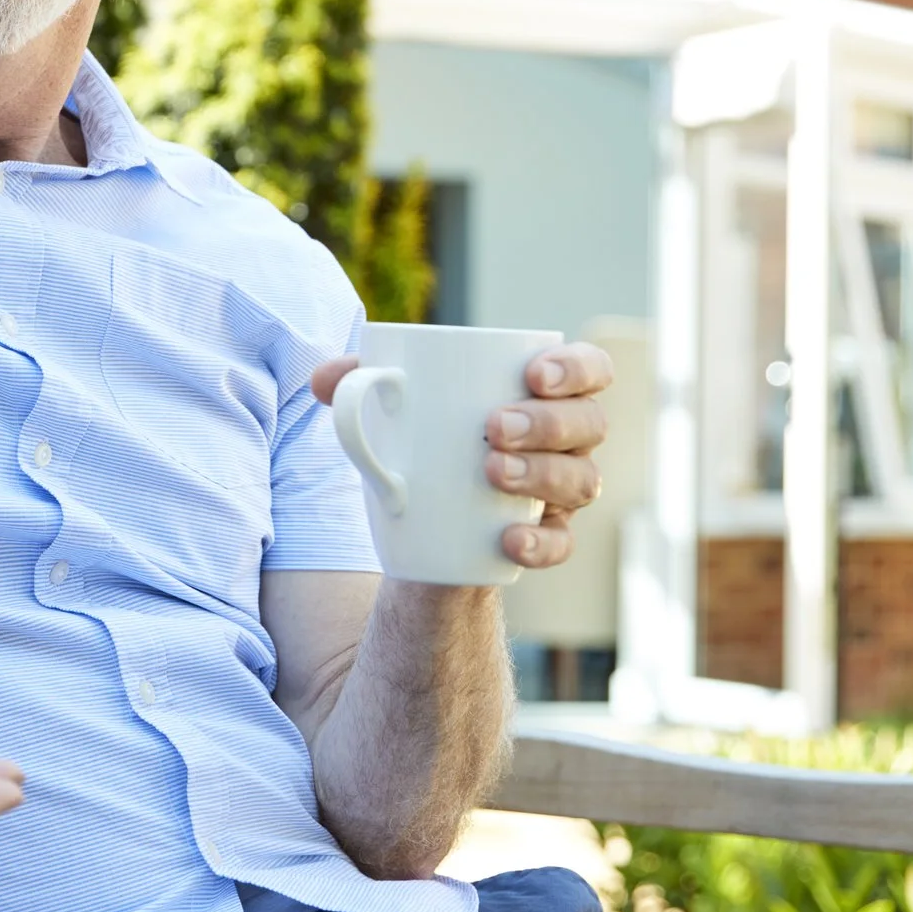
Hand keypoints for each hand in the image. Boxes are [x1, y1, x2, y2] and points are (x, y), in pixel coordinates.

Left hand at [309, 341, 612, 570]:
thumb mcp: (389, 409)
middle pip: (589, 423)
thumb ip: (356, 384)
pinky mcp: (545, 537)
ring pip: (582, 480)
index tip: (533, 374)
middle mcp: (566, 440)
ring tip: (492, 472)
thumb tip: (322, 379)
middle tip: (494, 428)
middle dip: (548, 423)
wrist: (420, 522)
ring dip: (543, 474)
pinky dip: (540, 542)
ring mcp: (561, 491)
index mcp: (541, 393)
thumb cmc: (420, 440)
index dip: (576, 367)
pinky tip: (508, 540)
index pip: (590, 368)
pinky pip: (562, 544)